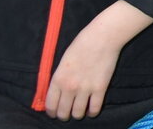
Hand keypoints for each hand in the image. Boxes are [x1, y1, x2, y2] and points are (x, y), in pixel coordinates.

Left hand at [44, 1, 152, 119]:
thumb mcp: (63, 61)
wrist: (102, 37)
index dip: (52, 112)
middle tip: (67, 113)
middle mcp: (69, 87)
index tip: (55, 112)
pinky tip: (92, 109)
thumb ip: (59, 78)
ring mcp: (85, 89)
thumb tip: (58, 92)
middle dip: (64, 115)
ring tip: (80, 111)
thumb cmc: (82, 44)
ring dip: (78, 115)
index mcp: (58, 79)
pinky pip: (95, 109)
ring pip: (78, 114)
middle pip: (63, 113)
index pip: (50, 105)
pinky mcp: (100, 88)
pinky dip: (92, 112)